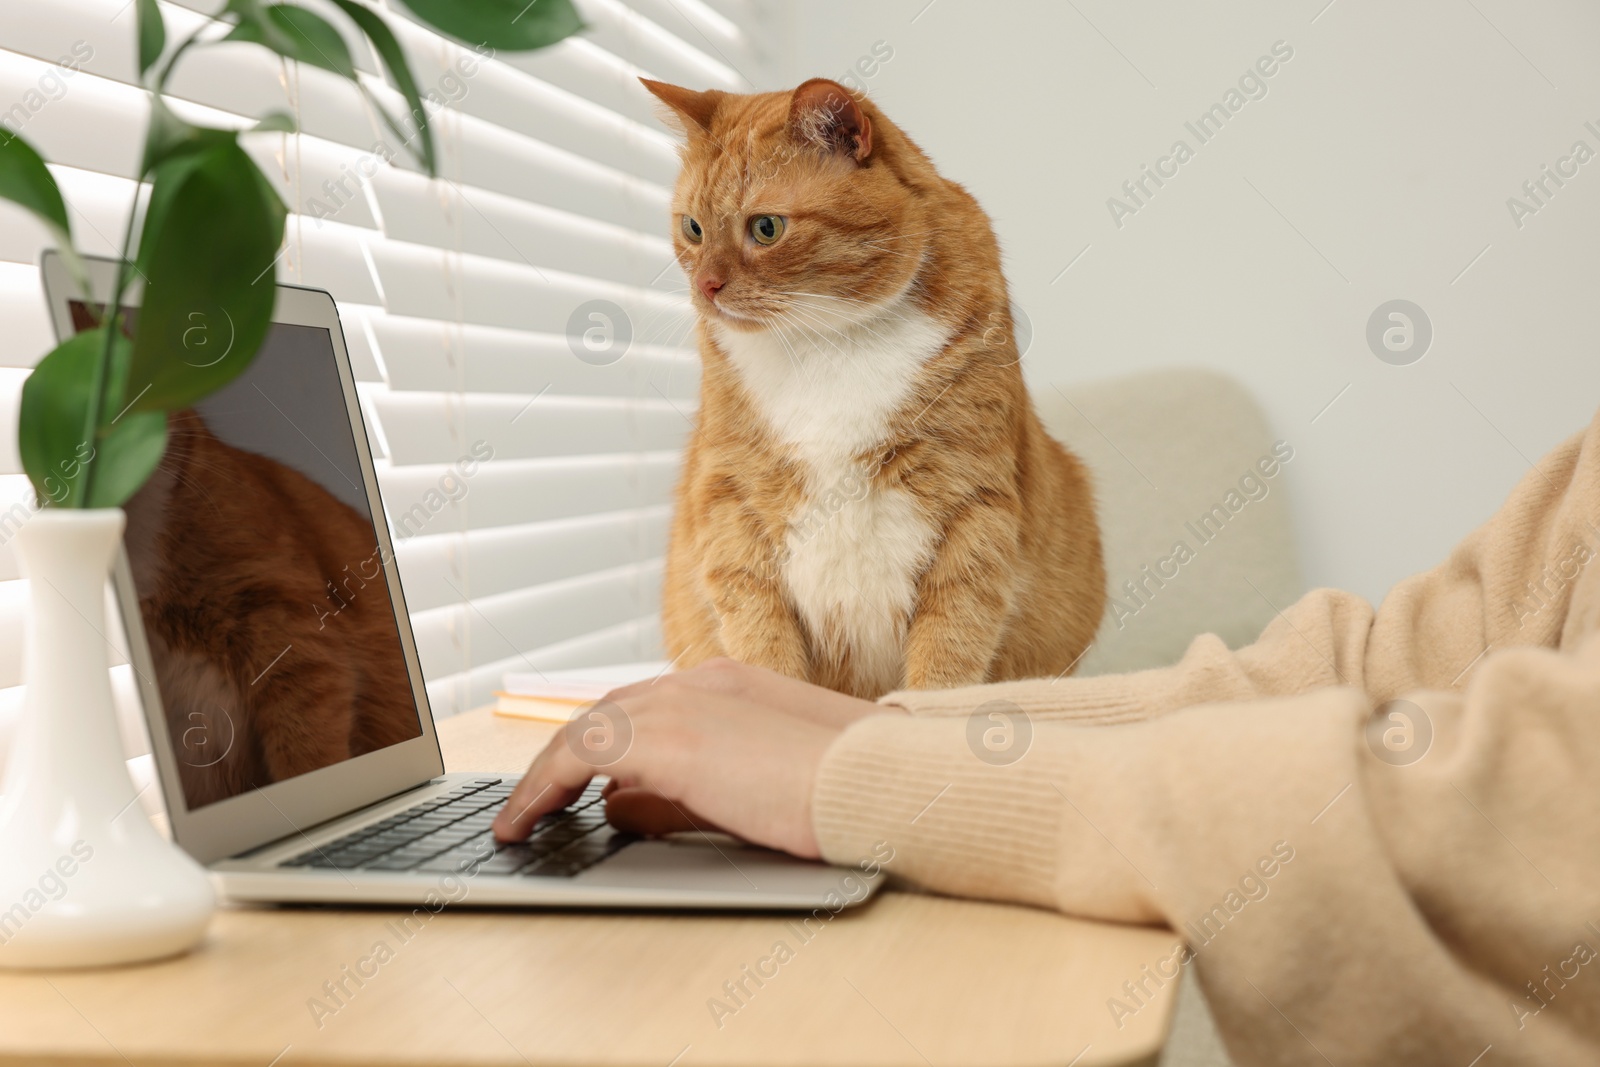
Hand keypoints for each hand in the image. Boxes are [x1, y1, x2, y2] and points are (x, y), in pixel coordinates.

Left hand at [490, 659, 884, 857]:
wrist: (882, 785)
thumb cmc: (841, 795)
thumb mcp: (752, 789)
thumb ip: (682, 792)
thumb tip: (619, 807)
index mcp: (729, 684)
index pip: (642, 708)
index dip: (599, 747)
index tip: (572, 783)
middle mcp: (699, 682)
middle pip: (604, 714)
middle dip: (563, 757)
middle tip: (533, 800)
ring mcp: (682, 703)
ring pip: (583, 731)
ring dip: (544, 775)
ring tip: (519, 820)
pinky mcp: (668, 738)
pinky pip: (577, 757)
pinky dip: (542, 786)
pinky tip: (526, 822)